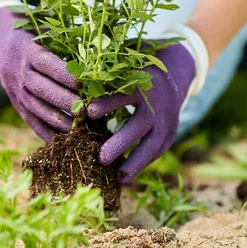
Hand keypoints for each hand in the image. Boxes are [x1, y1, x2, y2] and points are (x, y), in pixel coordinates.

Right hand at [0, 7, 84, 141]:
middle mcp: (20, 71)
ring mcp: (15, 89)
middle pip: (41, 89)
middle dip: (64, 102)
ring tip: (77, 130)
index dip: (64, 75)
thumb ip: (65, 41)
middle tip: (86, 111)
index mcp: (29, 51)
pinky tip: (60, 142)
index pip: (47, 65)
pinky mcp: (15, 102)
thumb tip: (96, 53)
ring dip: (56, 120)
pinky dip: (43, 132)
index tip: (83, 83)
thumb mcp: (45, 30)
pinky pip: (29, 119)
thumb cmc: (34, 33)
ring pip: (34, 108)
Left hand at [87, 43, 194, 181]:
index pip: (124, 94)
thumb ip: (104, 75)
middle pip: (139, 125)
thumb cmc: (134, 74)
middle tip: (101, 158)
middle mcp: (155, 104)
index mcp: (141, 83)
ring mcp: (166, 121)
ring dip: (135, 162)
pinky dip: (141, 165)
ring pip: (152, 144)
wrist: (170, 79)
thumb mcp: (123, 69)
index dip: (107, 103)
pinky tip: (125, 178)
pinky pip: (156, 152)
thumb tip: (76, 78)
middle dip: (121, 142)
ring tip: (118, 178)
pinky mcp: (170, 134)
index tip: (89, 112)